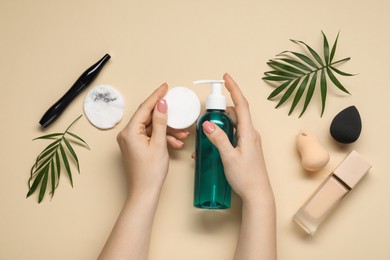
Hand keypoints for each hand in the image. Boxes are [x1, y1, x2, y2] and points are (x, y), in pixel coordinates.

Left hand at [116, 83, 189, 195]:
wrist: (145, 192)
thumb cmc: (150, 172)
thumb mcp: (159, 144)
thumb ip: (160, 122)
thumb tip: (161, 104)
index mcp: (129, 132)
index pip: (144, 108)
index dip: (156, 96)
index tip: (165, 87)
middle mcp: (127, 134)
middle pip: (148, 117)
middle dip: (166, 117)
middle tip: (178, 111)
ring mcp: (131, 141)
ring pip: (151, 128)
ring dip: (167, 130)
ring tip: (182, 135)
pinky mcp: (136, 146)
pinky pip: (150, 136)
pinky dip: (162, 138)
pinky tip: (175, 143)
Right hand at [201, 73, 272, 202]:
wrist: (257, 195)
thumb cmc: (246, 178)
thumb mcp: (228, 158)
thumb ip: (218, 139)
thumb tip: (208, 124)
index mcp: (248, 133)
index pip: (241, 105)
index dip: (234, 89)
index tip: (226, 77)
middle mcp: (250, 134)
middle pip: (235, 113)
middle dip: (220, 110)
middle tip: (206, 114)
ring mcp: (249, 141)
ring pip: (233, 125)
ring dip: (219, 125)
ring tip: (205, 133)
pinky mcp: (246, 148)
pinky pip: (233, 135)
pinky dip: (223, 135)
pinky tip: (212, 145)